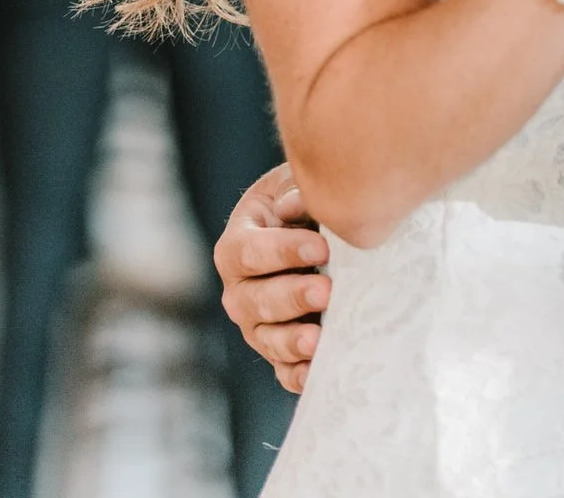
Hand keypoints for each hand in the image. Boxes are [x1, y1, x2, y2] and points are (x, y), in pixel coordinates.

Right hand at [214, 164, 331, 394]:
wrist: (317, 233)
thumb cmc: (303, 204)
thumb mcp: (294, 187)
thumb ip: (293, 193)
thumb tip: (289, 205)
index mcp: (237, 246)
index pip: (248, 252)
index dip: (282, 251)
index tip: (321, 247)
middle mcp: (239, 291)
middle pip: (254, 301)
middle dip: (291, 296)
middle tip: (326, 290)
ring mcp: (256, 325)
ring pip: (266, 338)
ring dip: (292, 340)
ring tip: (319, 338)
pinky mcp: (278, 351)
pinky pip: (282, 371)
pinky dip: (298, 374)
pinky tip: (318, 370)